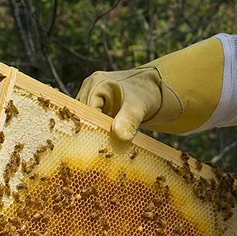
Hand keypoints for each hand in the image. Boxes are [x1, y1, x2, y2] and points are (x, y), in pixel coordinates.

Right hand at [76, 37, 223, 140]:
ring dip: (95, 133)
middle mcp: (89, 88)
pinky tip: (106, 143)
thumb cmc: (146, 94)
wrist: (153, 90)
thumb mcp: (138, 107)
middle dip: (91, 132)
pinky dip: (99, 132)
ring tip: (102, 148)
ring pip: (87, 120)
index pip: (85, 111)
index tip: (100, 145)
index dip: (91, 129)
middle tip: (100, 151)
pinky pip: (93, 121)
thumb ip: (129, 119)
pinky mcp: (96, 106)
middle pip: (83, 116)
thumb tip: (120, 135)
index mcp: (96, 84)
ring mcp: (91, 97)